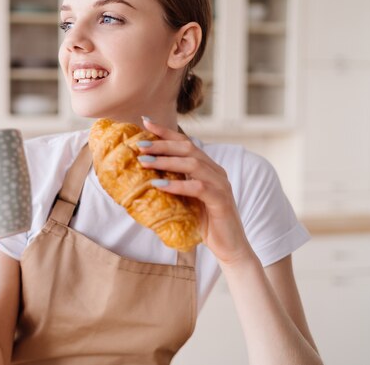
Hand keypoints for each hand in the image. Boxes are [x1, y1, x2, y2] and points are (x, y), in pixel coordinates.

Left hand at [138, 118, 253, 264]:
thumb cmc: (204, 223)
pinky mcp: (221, 201)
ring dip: (166, 161)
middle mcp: (216, 171)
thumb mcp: (185, 199)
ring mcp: (221, 185)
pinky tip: (160, 186)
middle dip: (162, 144)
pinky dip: (178, 185)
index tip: (145, 121)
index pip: (185, 143)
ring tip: (145, 162)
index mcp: (208, 168)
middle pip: (188, 148)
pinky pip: (199, 188)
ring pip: (193, 164)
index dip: (166, 132)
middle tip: (139, 145)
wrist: (229, 247)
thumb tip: (143, 174)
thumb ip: (173, 184)